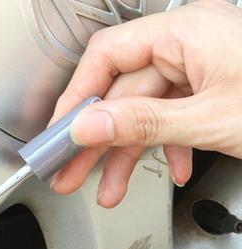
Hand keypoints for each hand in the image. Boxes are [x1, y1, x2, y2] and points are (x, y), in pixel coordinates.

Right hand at [50, 0, 241, 207]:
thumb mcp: (212, 118)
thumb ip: (144, 122)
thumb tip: (89, 126)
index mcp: (186, 33)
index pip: (107, 57)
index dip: (77, 97)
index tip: (60, 134)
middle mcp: (189, 47)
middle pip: (123, 94)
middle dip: (97, 141)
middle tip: (71, 174)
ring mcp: (201, 71)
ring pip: (147, 114)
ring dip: (129, 157)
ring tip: (113, 191)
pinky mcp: (212, 93)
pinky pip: (175, 119)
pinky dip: (170, 150)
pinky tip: (174, 172)